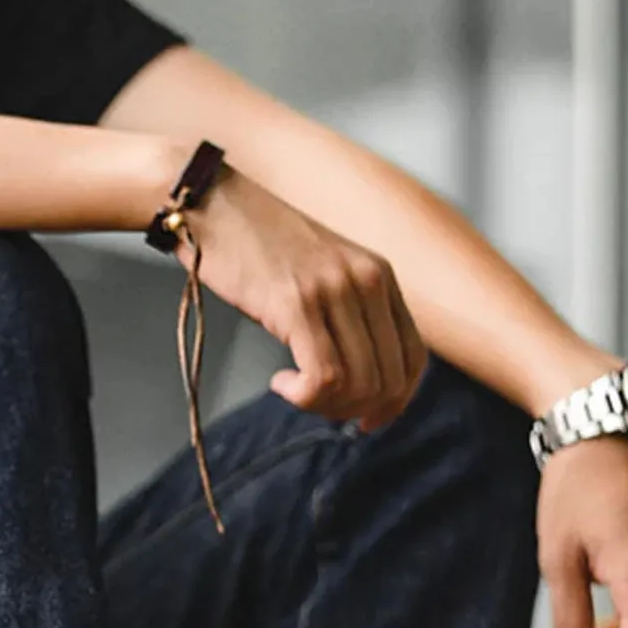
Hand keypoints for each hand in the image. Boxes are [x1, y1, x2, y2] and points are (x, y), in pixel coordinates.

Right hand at [190, 167, 427, 429]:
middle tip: (318, 406)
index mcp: (380, 275)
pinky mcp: (297, 304)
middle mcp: (365, 280)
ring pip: (357, 383)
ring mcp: (333, 290)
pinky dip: (303, 397)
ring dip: (325, 406)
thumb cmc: (260, 248)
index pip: (414, 359)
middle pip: (388, 380)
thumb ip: (350, 314)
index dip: (396, 403)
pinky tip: (280, 383)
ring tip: (296, 392)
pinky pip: (323, 377)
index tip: (367, 421)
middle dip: (355, 410)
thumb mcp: (323, 273)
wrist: (214, 206)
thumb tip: (361, 384)